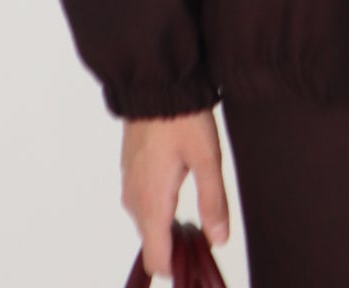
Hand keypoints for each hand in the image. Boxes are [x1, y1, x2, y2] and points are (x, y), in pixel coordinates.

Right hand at [120, 111, 229, 279]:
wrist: (156, 82)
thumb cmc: (181, 117)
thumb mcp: (206, 159)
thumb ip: (213, 202)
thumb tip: (218, 239)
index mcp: (152, 203)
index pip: (156, 258)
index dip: (177, 265)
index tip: (197, 258)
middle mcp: (135, 199)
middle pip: (153, 242)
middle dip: (176, 244)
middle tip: (206, 227)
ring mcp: (129, 183)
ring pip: (147, 221)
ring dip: (168, 224)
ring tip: (197, 203)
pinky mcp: (130, 169)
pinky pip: (142, 200)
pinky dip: (159, 204)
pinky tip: (180, 182)